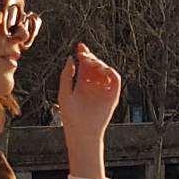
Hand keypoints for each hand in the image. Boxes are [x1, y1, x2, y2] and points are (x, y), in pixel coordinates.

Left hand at [57, 42, 121, 170]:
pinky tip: (100, 69)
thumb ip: (66, 75)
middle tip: (84, 54)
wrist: (82, 132)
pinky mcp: (113, 95)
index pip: (85, 67)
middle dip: (91, 57)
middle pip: (95, 66)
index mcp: (82, 85)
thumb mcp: (64, 92)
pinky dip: (109, 71)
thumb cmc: (71, 116)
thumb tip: (71, 58)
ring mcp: (104, 90)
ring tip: (90, 62)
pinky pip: (115, 79)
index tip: (80, 47)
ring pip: (105, 70)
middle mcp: (94, 86)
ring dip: (99, 63)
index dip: (83, 55)